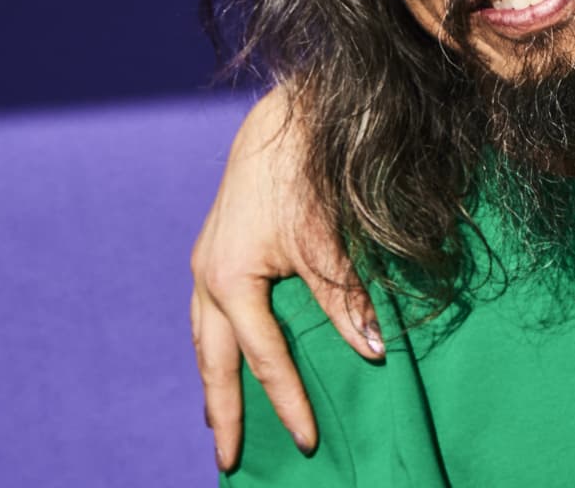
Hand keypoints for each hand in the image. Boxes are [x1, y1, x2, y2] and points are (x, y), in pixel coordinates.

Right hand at [189, 85, 382, 470]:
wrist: (283, 119)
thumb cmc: (306, 176)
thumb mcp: (328, 242)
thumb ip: (346, 299)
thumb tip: (371, 351)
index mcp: (230, 280)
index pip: (265, 359)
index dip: (288, 402)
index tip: (307, 440)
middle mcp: (208, 276)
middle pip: (212, 362)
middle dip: (224, 412)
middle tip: (230, 460)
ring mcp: (206, 262)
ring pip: (204, 339)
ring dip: (213, 380)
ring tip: (221, 418)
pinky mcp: (215, 249)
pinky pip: (208, 314)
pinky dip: (216, 344)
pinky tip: (226, 358)